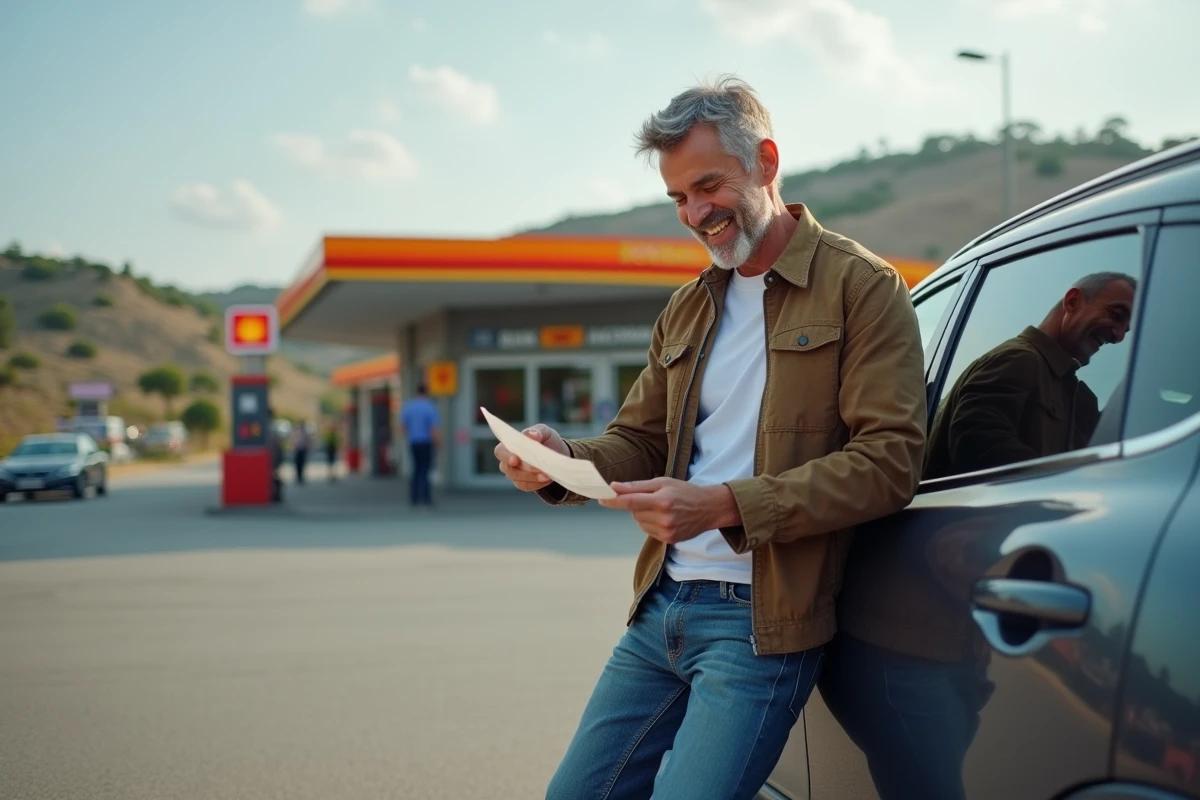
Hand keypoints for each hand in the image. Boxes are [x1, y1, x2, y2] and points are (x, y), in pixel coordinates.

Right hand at [494, 424, 567, 491]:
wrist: (558, 453)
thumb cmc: (547, 440)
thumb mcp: (545, 432)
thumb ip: (537, 431)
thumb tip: (531, 435)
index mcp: (509, 445)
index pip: (500, 452)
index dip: (506, 457)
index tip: (516, 460)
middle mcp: (508, 460)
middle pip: (507, 468)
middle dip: (524, 469)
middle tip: (539, 468)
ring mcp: (514, 473)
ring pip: (517, 478)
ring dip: (532, 477)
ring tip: (547, 474)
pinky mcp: (522, 483)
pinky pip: (526, 486)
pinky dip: (537, 483)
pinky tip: (547, 479)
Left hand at [598, 478, 739, 543]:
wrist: (708, 508)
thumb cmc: (684, 491)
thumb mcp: (663, 482)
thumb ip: (637, 486)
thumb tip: (614, 487)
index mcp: (662, 500)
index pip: (630, 502)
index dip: (613, 501)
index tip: (601, 499)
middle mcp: (664, 518)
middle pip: (634, 512)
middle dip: (637, 505)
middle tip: (653, 499)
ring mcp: (667, 531)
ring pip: (639, 523)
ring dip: (643, 515)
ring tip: (662, 509)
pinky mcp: (668, 540)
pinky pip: (648, 531)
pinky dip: (651, 524)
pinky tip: (665, 518)